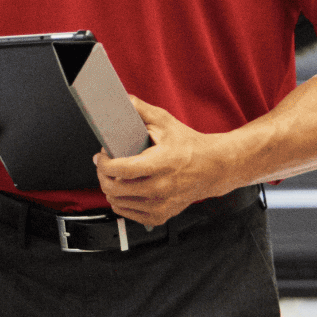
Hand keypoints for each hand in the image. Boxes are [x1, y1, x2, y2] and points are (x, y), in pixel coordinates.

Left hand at [94, 98, 238, 224]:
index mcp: (162, 164)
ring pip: (119, 202)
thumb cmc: (191, 147)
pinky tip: (124, 191)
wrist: (214, 168)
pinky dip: (121, 203)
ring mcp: (161, 204)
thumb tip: (124, 101)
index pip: (124, 170)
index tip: (101, 157)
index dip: (105, 164)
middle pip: (116, 189)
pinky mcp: (161, 215)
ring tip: (114, 176)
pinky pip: (129, 214)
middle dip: (103, 175)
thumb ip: (142, 110)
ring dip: (110, 189)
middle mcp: (161, 188)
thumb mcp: (166, 122)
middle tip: (105, 165)